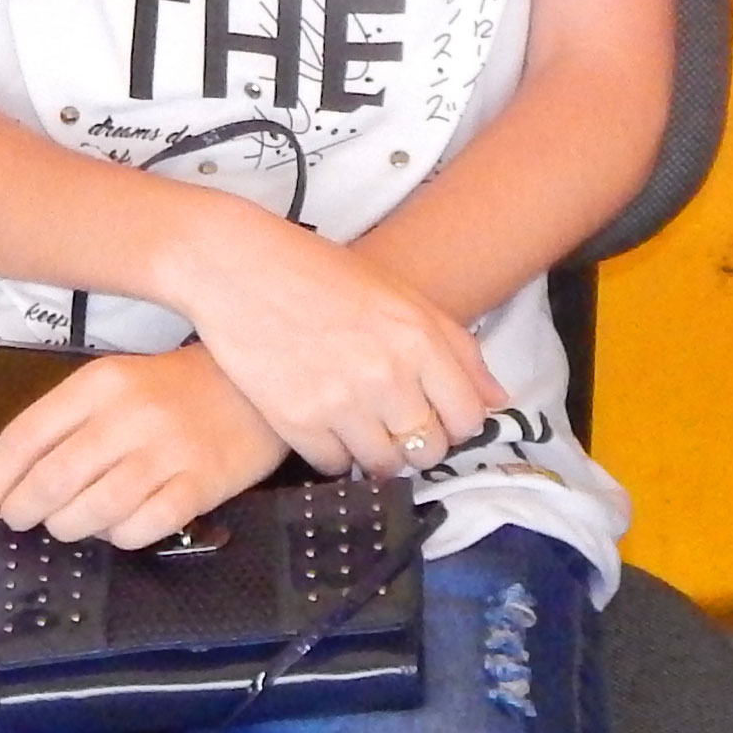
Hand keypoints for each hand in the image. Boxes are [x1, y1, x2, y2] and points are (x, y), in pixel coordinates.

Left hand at [0, 347, 288, 546]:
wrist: (252, 387)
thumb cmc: (173, 390)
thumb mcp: (116, 384)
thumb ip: (67, 423)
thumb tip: (12, 481)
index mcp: (99, 382)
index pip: (25, 437)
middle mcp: (129, 415)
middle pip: (51, 481)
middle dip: (23, 512)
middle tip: (21, 521)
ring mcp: (166, 452)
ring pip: (90, 512)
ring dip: (67, 528)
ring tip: (70, 524)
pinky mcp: (199, 486)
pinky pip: (138, 530)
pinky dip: (116, 538)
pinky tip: (118, 527)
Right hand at [144, 200, 497, 480]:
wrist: (235, 265)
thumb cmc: (319, 272)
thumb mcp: (399, 294)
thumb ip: (456, 347)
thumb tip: (496, 400)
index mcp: (419, 336)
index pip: (468, 417)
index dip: (457, 423)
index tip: (439, 416)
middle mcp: (386, 373)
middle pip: (428, 449)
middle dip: (418, 443)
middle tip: (397, 424)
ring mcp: (340, 401)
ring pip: (384, 466)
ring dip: (377, 455)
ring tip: (361, 427)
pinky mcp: (295, 421)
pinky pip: (334, 466)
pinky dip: (334, 454)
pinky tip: (326, 426)